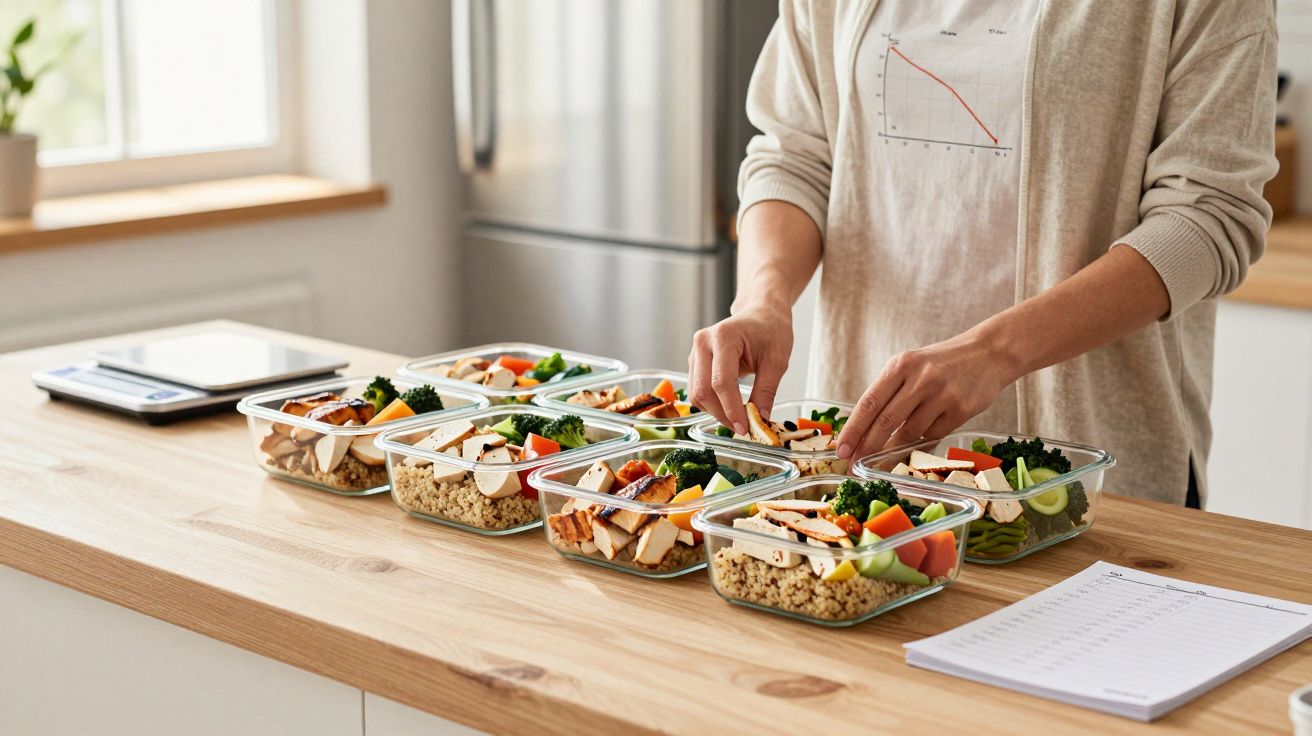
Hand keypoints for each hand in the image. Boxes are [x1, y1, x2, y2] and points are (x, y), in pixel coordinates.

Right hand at [688, 306, 792, 435]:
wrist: (761, 313)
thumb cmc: (771, 330)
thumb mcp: (777, 360)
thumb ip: (767, 391)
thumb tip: (759, 420)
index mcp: (724, 337)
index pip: (721, 382)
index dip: (731, 409)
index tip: (745, 428)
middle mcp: (703, 343)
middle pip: (703, 390)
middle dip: (722, 414)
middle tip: (743, 429)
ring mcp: (695, 352)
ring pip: (696, 393)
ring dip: (716, 412)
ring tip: (739, 419)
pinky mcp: (695, 362)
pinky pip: (698, 389)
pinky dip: (713, 404)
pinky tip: (731, 408)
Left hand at [835, 328, 1018, 461]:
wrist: (987, 354)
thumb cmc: (941, 364)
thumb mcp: (910, 367)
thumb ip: (889, 394)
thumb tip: (862, 432)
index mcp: (900, 365)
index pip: (869, 403)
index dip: (853, 430)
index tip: (841, 449)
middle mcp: (920, 378)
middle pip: (886, 422)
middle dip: (867, 448)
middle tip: (855, 466)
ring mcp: (942, 395)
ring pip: (909, 433)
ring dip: (896, 447)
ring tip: (890, 451)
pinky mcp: (960, 410)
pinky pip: (933, 436)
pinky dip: (923, 440)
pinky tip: (924, 433)